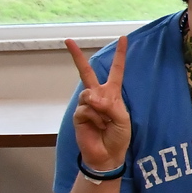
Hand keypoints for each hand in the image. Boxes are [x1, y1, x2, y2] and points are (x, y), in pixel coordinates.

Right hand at [66, 37, 129, 172]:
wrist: (107, 154)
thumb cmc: (119, 135)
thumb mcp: (123, 119)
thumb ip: (110, 105)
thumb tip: (91, 97)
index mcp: (113, 93)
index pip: (116, 71)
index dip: (120, 55)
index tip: (123, 38)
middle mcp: (98, 95)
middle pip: (86, 72)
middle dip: (77, 56)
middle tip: (68, 40)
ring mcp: (86, 104)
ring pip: (88, 95)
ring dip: (100, 109)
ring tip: (105, 123)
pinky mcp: (78, 114)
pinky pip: (85, 109)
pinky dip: (94, 118)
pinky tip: (97, 126)